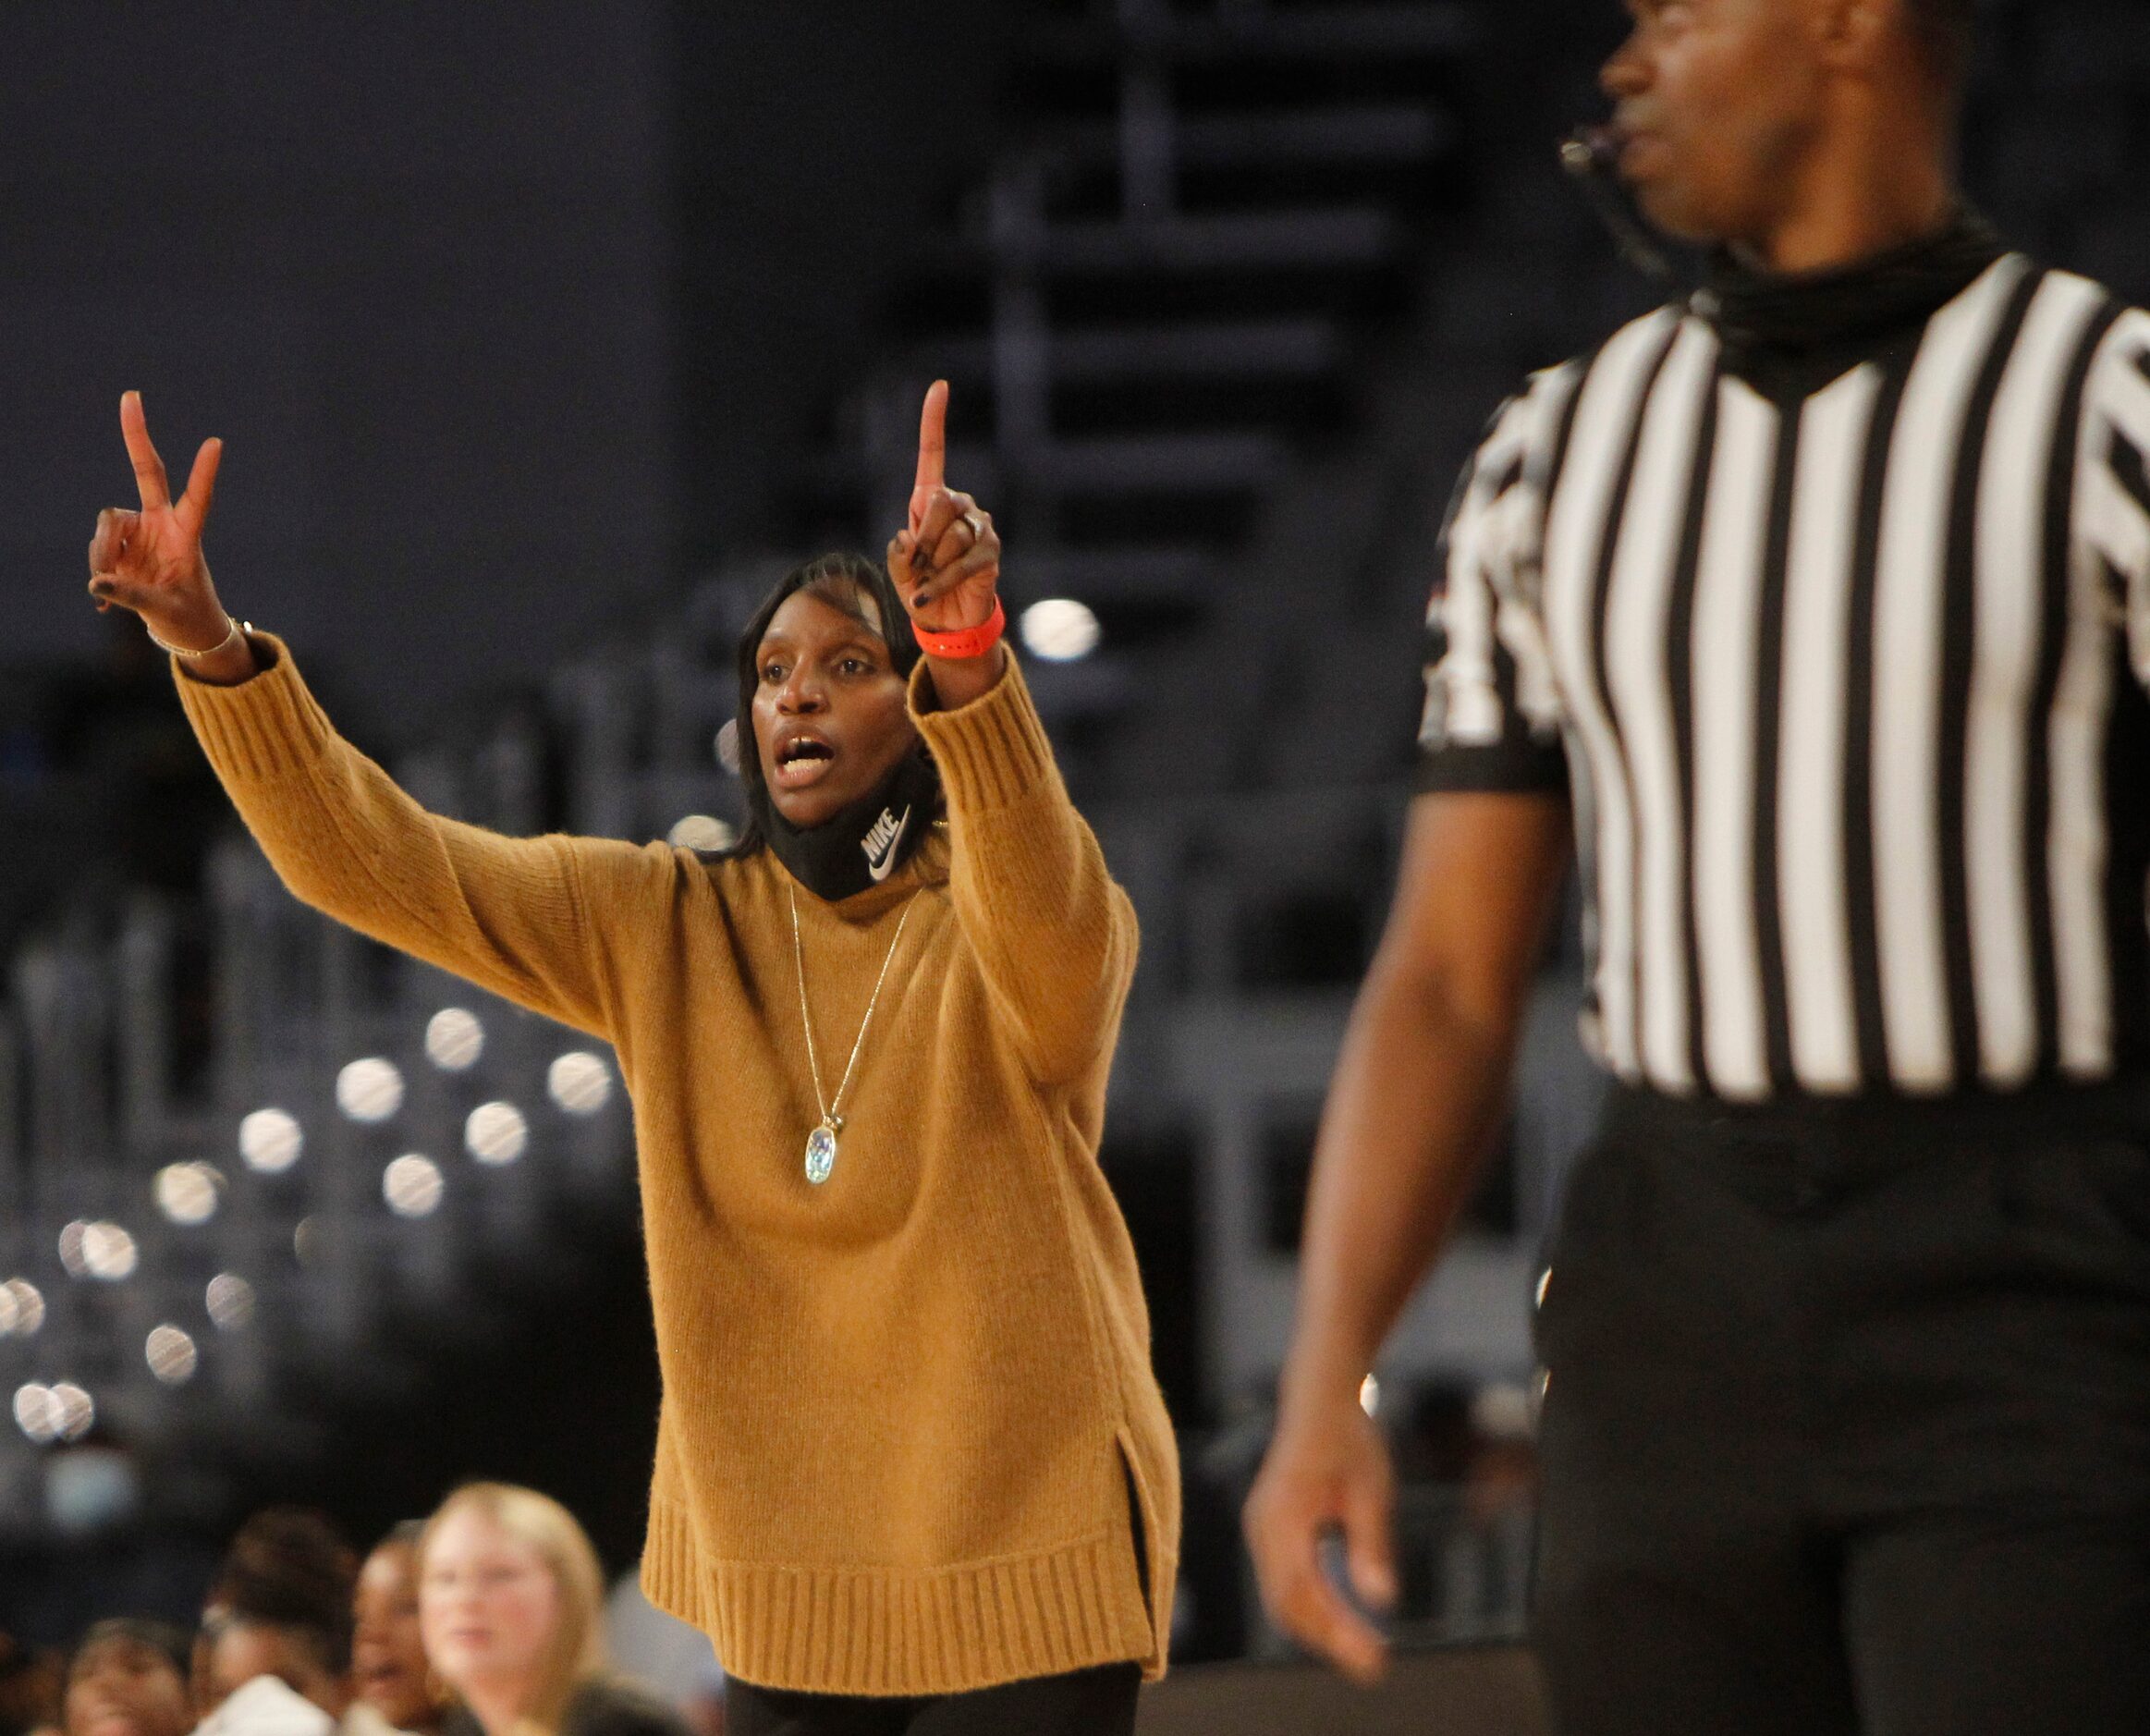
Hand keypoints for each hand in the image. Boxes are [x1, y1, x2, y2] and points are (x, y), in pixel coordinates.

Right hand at [86, 392, 229, 651]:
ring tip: (109, 587)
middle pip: (148, 472)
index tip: (216, 442)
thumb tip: (97, 583)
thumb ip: (132, 597)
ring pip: (108, 524)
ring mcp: (139, 532)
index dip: (204, 472)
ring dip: (102, 552)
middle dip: (137, 436)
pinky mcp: (120, 545)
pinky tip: (105, 598)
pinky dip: (99, 572)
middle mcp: (162, 524)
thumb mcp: (164, 611)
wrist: (181, 629)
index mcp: (188, 535)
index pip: (198, 498)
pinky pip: (98, 549)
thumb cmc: (187, 617)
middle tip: (131, 396)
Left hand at [887, 380, 1000, 635]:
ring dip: (931, 566)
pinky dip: (939, 582)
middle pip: (938, 503)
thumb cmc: (921, 587)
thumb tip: (910, 540)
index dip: (934, 421)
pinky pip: (961, 563)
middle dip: (923, 539)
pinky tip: (927, 596)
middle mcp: (959, 506)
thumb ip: (899, 554)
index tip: (940, 386)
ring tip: (932, 580)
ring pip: (950, 537)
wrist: (946, 620)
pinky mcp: (991, 552)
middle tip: (921, 565)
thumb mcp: (899, 569)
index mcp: (931, 500)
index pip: (933, 455)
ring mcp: (979, 527)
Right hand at [1243, 1384, 1398, 1683]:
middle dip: (1328, 1639)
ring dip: (1319, 1628)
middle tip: (1373, 1666)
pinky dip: (1311, 1607)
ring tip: (1363, 1651)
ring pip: (1280, 1598)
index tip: (1371, 1657)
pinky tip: (1344, 1622)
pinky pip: (1283, 1582)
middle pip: (1285, 1603)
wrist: (1318, 1400)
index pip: (1300, 1590)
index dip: (1333, 1630)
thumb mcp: (1371, 1489)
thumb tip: (1382, 1600)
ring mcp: (1260, 1529)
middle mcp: (1261, 1526)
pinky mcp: (1269, 1532)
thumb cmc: (1348, 1439)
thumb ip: (1371, 1544)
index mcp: (1283, 1513)